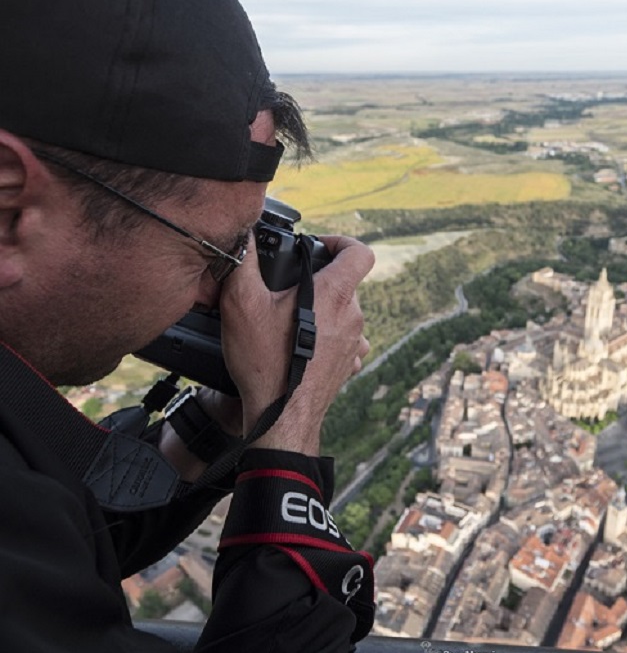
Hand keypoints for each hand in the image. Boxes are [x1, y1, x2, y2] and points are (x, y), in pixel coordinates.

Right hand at [218, 234, 373, 452]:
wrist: (280, 417)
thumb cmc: (264, 362)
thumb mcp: (242, 304)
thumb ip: (243, 262)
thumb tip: (241, 235)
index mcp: (335, 294)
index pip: (360, 252)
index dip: (341, 241)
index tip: (318, 247)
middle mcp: (353, 316)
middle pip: (346, 282)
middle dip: (319, 279)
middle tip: (287, 289)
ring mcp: (354, 342)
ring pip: (345, 311)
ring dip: (322, 310)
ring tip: (289, 321)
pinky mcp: (350, 364)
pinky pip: (344, 339)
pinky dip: (327, 336)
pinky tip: (302, 344)